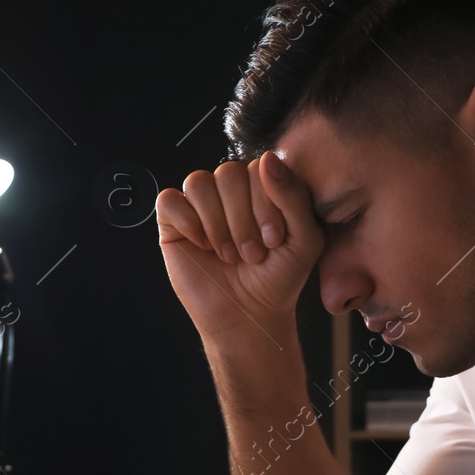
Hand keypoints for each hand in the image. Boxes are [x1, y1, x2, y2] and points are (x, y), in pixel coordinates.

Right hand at [156, 151, 323, 342]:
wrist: (248, 315)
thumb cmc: (278, 278)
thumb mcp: (304, 239)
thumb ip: (294, 196)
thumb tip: (268, 158)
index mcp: (263, 186)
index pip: (259, 167)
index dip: (265, 204)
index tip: (273, 240)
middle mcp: (231, 190)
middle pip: (228, 173)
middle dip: (242, 220)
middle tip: (251, 254)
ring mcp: (201, 204)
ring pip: (198, 182)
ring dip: (217, 225)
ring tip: (229, 254)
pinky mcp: (174, 222)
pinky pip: (170, 200)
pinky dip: (188, 223)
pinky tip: (202, 246)